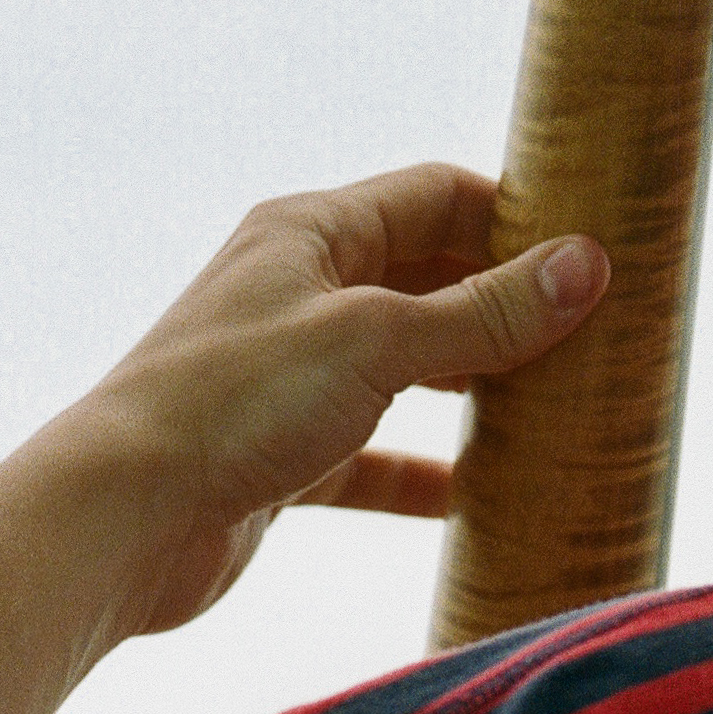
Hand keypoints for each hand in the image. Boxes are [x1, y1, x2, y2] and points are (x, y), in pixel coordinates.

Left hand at [61, 166, 609, 641]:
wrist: (120, 517)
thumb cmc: (230, 403)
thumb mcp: (377, 341)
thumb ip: (482, 312)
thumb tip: (583, 267)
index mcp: (310, 233)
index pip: (432, 196)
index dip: (512, 214)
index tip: (590, 247)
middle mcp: (296, 293)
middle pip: (423, 278)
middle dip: (501, 301)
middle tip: (591, 329)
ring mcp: (287, 377)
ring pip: (401, 367)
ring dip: (469, 383)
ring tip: (553, 403)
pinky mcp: (281, 456)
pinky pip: (370, 457)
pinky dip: (421, 473)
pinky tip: (475, 498)